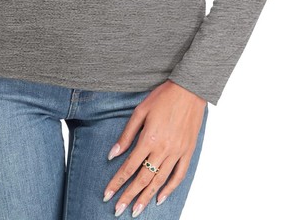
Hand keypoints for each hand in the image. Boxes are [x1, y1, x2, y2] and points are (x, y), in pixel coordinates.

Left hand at [102, 80, 206, 216]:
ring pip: (160, 181)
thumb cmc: (163, 97)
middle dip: (129, 196)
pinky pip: (179, 175)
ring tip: (136, 210)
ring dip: (146, 197)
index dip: (117, 182)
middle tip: (118, 210)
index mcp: (149, 138)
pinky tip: (160, 198)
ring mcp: (177, 152)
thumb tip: (112, 154)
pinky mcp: (188, 152)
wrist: (189, 89)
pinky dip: (169, 189)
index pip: (129, 167)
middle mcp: (163, 149)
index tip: (107, 195)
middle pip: (143, 178)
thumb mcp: (140, 111)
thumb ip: (127, 135)